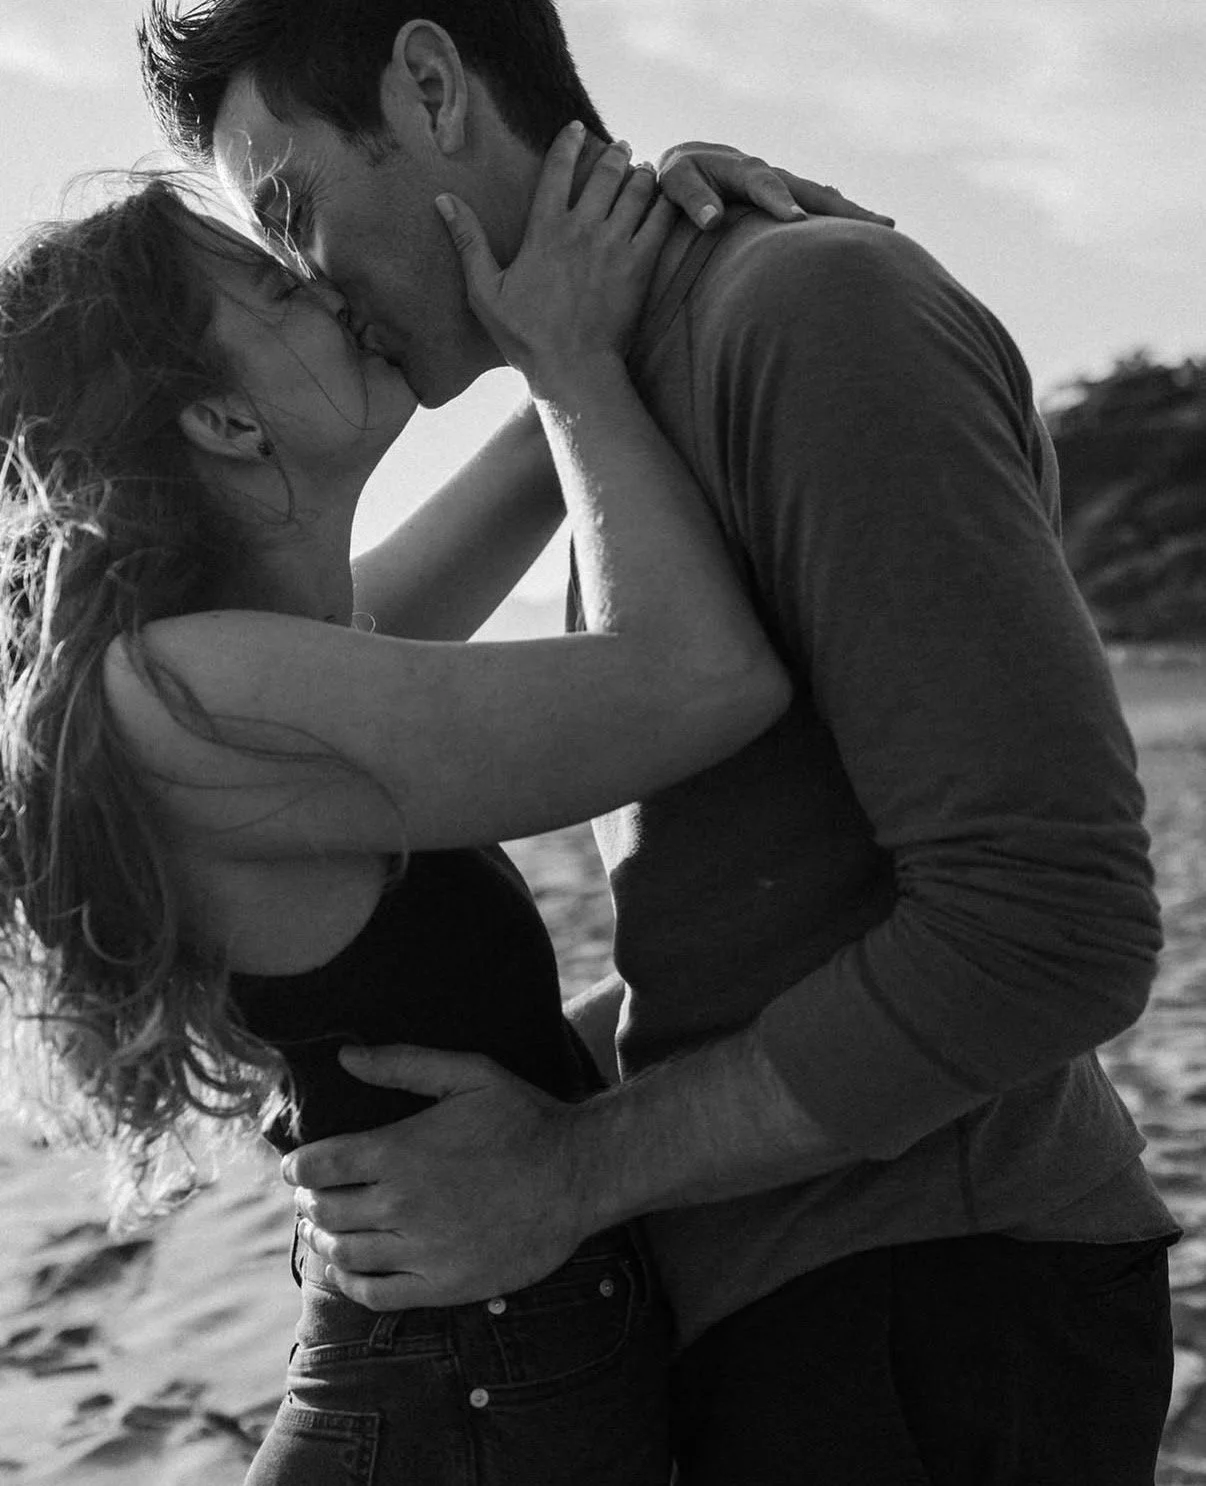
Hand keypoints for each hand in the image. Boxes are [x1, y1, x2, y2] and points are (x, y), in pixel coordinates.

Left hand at [286, 1044, 591, 1309]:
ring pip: (344, 1252)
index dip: (298, 1166)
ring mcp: (421, 1249)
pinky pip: (375, 1293)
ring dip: (324, 1239)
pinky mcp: (442, 1284)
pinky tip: (346, 1269)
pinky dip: (349, 1282)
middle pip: (326, 1210)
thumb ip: (403, 1064)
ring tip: (326, 1228)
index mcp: (400, 1151)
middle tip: (312, 1196)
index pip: (320, 1164)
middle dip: (310, 1201)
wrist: (577, 1175)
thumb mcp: (468, 1074)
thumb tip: (345, 1054)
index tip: (297, 1167)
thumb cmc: (523, 1118)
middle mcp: (402, 1203)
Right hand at [436, 123, 675, 393]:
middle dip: (614, 153)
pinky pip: (659, 222)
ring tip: (643, 168)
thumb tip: (443, 200)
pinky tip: (665, 198)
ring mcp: (615, 245)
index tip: (577, 128)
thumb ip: (468, 241)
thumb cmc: (526, 335)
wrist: (572, 368)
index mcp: (544, 230)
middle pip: (605, 173)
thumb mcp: (485, 291)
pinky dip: (664, 204)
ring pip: (636, 191)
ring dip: (641, 174)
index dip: (569, 143)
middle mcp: (582, 229)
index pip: (557, 169)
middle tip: (620, 146)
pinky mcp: (640, 266)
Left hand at [657, 141, 893, 230]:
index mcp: (742, 169)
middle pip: (811, 191)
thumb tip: (713, 220)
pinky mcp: (786, 198)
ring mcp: (782, 186)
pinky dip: (838, 218)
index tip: (796, 221)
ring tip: (887, 228)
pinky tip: (863, 231)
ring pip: (821, 198)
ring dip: (852, 214)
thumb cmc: (676, 177)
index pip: (764, 185)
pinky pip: (816, 207)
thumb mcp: (675, 182)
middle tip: (876, 224)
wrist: (686, 163)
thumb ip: (692, 198)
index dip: (780, 201)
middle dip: (841, 209)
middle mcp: (770, 174)